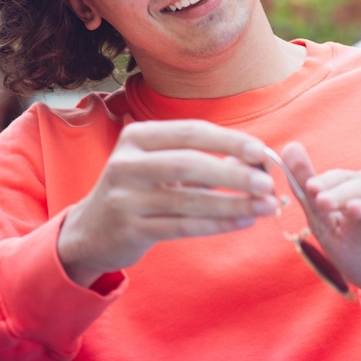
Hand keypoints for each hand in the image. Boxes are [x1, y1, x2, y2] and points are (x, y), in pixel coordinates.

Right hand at [57, 120, 277, 286]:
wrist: (92, 229)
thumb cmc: (140, 188)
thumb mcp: (160, 163)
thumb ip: (203, 157)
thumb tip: (257, 160)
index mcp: (137, 136)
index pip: (191, 131)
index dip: (229, 140)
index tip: (261, 151)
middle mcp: (126, 163)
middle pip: (190, 163)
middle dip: (233, 173)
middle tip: (268, 184)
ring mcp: (125, 197)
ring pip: (189, 199)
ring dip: (232, 203)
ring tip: (265, 207)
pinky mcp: (130, 229)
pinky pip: (183, 226)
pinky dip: (217, 224)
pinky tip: (242, 221)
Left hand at [281, 142, 360, 304]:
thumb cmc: (356, 253)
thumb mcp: (326, 224)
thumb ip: (308, 191)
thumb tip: (290, 146)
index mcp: (359, 190)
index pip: (342, 178)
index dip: (327, 182)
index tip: (310, 188)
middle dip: (341, 192)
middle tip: (321, 201)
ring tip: (351, 209)